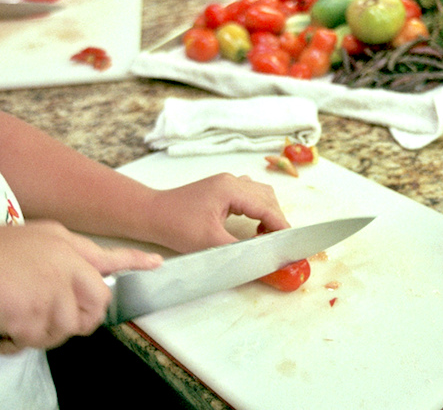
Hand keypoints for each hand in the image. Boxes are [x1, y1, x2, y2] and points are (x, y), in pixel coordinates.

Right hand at [0, 222, 160, 350]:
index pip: (105, 253)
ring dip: (39, 333)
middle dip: (79, 322)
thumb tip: (64, 295)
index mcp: (59, 239)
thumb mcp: (19, 247)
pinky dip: (17, 342)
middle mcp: (64, 258)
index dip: (133, 262)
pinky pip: (40, 340)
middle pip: (97, 301)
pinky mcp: (43, 307)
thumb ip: (49, 265)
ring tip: (9, 319)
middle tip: (46, 325)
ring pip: (68, 326)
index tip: (157, 264)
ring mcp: (55, 282)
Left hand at [148, 173, 289, 252]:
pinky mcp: (220, 189)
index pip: (266, 207)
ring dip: (268, 213)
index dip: (281, 226)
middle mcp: (231, 181)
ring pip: (259, 194)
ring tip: (267, 236)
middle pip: (267, 197)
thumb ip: (240, 251)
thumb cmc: (176, 226)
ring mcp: (225, 183)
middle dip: (276, 219)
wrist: (151, 214)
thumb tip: (264, 260)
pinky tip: (254, 227)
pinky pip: (248, 195)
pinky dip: (257, 210)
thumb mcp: (210, 243)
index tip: (292, 244)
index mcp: (231, 189)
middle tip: (280, 243)